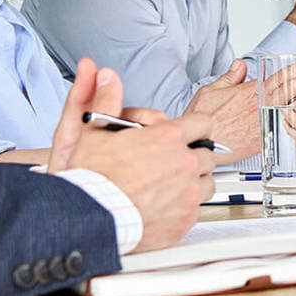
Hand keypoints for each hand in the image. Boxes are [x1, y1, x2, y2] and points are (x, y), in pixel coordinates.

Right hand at [48, 59, 214, 252]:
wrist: (88, 218)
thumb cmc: (92, 178)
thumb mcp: (94, 130)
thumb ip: (106, 100)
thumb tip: (106, 76)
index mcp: (167, 138)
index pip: (203, 123)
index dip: (196, 128)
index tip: (190, 134)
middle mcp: (184, 163)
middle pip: (207, 153)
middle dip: (194, 156)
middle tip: (174, 163)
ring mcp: (188, 192)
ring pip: (207, 182)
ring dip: (194, 181)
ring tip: (172, 184)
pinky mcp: (186, 218)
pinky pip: (197, 208)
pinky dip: (186, 207)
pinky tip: (167, 205)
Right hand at [187, 59, 295, 157]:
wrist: (199, 143)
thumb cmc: (202, 120)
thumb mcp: (211, 90)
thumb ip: (229, 77)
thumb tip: (239, 66)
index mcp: (248, 93)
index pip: (275, 79)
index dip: (291, 71)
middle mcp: (258, 107)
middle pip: (288, 92)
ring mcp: (263, 123)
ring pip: (289, 108)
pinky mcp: (263, 139)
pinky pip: (285, 127)